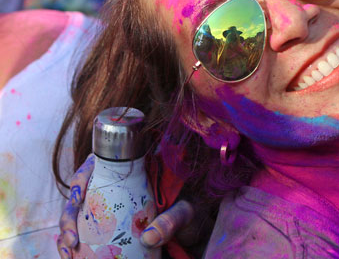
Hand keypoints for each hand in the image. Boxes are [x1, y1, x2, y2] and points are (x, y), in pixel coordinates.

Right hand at [56, 154, 195, 257]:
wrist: (196, 232)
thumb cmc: (191, 213)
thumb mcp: (186, 211)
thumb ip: (173, 219)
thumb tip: (148, 239)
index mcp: (132, 171)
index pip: (98, 165)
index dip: (81, 177)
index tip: (78, 196)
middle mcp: (116, 188)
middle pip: (81, 195)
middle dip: (68, 216)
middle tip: (71, 239)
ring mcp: (110, 209)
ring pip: (78, 217)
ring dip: (66, 234)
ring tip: (68, 253)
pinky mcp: (108, 230)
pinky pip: (85, 236)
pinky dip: (74, 248)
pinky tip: (71, 257)